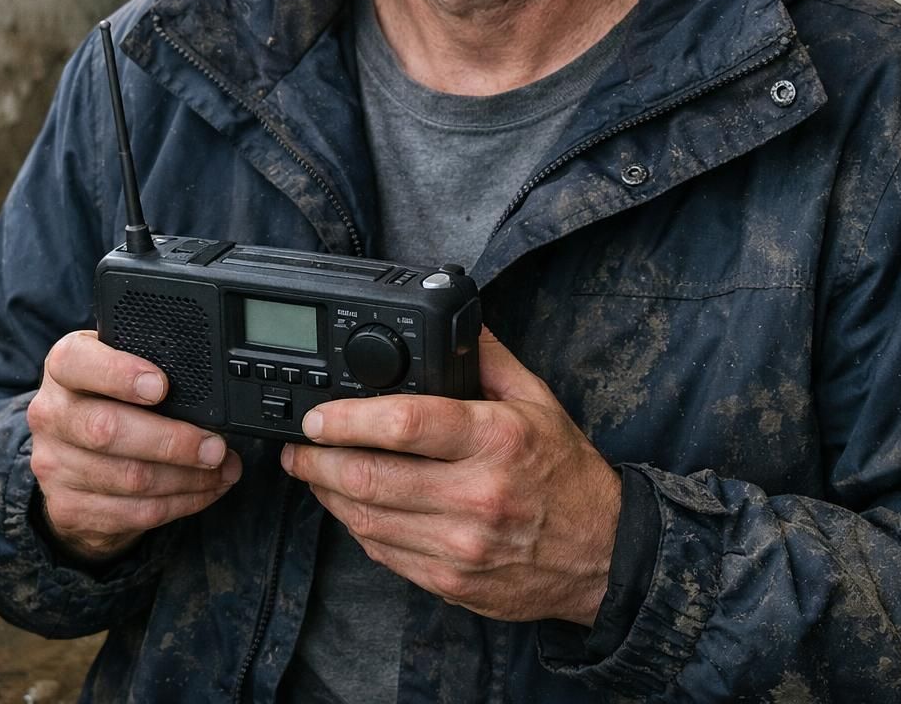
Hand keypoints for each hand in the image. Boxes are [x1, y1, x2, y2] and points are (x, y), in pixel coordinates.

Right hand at [26, 330, 241, 563]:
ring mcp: (55, 466)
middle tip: (214, 446)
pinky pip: (136, 512)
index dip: (118, 373)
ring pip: (130, 479)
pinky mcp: (69, 508)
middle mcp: (50, 415)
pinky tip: (206, 490)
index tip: (161, 386)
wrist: (69, 458)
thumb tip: (209, 392)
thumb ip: (150, 366)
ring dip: (189, 478)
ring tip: (223, 468)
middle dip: (172, 441)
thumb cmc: (109, 401)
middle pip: (106, 430)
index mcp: (63, 369)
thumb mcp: (118, 371)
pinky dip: (183, 502)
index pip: (76, 362)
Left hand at [280, 328, 621, 624]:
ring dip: (328, 494)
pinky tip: (352, 507)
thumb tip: (454, 320)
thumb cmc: (566, 474)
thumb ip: (487, 358)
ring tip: (315, 471)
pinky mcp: (450, 581)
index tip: (318, 416)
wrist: (600, 555)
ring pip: (366, 520)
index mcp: (496, 440)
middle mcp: (476, 495)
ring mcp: (461, 545)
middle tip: (300, 445)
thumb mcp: (537, 401)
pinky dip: (357, 527)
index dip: (348, 420)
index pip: (405, 425)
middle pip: (370, 478)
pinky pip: (383, 553)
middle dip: (318, 460)